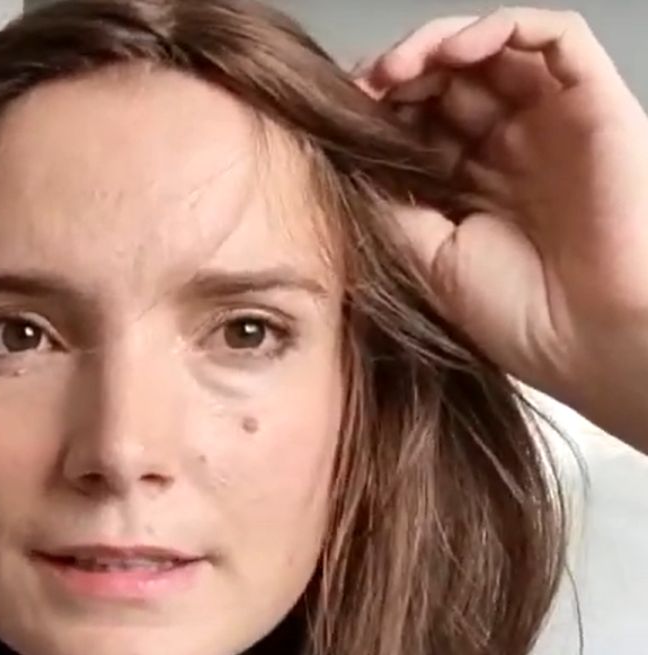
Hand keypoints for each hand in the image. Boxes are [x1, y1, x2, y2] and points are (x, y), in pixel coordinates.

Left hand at [359, 9, 647, 450]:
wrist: (589, 342)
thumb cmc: (518, 315)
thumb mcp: (423, 253)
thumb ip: (388, 197)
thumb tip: (344, 149)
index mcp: (470, 181)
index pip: (420, 116)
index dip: (381, 104)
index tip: (341, 111)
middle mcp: (512, 146)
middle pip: (451, 78)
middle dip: (403, 71)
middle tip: (368, 86)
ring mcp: (553, 123)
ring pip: (496, 48)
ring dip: (441, 43)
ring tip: (401, 67)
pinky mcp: (596, 105)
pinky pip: (560, 37)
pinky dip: (505, 26)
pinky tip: (457, 50)